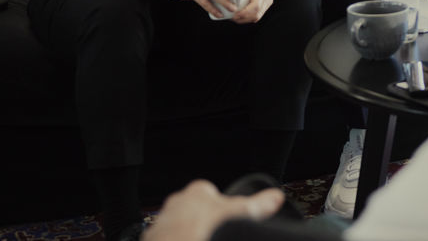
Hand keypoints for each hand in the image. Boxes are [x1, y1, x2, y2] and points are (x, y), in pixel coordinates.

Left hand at [143, 179, 282, 240]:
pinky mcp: (152, 240)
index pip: (212, 193)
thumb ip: (258, 205)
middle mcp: (176, 203)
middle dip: (205, 221)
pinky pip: (168, 239)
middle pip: (196, 210)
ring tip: (204, 240)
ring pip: (180, 226)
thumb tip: (275, 197)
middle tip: (215, 234)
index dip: (223, 207)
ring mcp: (162, 223)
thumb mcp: (238, 217)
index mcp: (198, 191)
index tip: (228, 219)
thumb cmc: (201, 232)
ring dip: (189, 234)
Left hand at [229, 0, 272, 24]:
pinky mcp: (266, 4)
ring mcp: (267, 1)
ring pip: (257, 17)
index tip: (234, 15)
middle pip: (256, 14)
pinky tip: (239, 16)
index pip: (255, 6)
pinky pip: (258, 15)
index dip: (244, 13)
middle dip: (243, 19)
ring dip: (245, 20)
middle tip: (230, 18)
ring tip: (233, 18)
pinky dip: (248, 18)